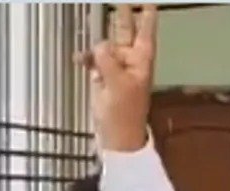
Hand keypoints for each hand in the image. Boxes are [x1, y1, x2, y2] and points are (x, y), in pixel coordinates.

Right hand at [78, 4, 156, 150]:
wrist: (116, 137)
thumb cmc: (125, 116)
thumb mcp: (118, 84)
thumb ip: (108, 60)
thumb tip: (100, 46)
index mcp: (141, 60)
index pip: (145, 31)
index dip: (147, 15)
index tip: (149, 2)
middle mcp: (130, 60)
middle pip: (126, 30)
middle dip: (122, 15)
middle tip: (121, 1)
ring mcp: (116, 68)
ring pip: (106, 45)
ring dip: (98, 46)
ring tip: (91, 53)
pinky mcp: (103, 77)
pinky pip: (93, 59)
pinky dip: (87, 58)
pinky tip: (80, 60)